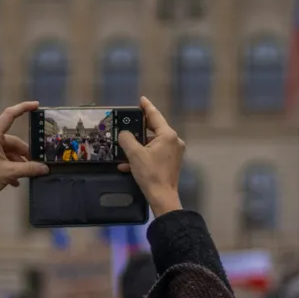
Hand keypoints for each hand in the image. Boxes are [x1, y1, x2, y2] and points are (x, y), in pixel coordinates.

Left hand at [0, 101, 48, 202]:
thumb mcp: (9, 173)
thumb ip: (29, 169)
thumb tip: (45, 168)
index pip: (9, 115)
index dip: (23, 108)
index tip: (36, 105)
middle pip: (11, 141)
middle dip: (23, 154)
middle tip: (34, 165)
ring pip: (6, 150)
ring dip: (16, 162)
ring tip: (23, 176)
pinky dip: (8, 166)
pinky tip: (14, 180)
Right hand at [118, 96, 183, 216]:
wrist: (162, 197)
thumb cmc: (150, 174)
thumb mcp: (134, 154)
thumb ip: (127, 139)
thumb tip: (124, 134)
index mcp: (168, 135)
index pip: (155, 116)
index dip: (147, 107)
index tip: (142, 100)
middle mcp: (174, 141)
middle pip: (154, 130)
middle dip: (140, 129)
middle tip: (129, 122)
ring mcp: (174, 153)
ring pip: (153, 143)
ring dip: (139, 146)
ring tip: (125, 148)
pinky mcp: (171, 162)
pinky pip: (155, 154)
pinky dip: (143, 156)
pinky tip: (128, 164)